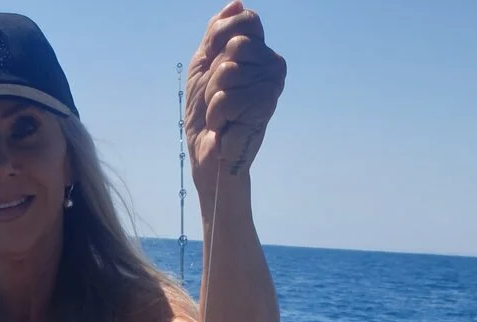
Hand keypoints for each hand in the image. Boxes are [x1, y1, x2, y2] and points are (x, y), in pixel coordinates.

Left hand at [186, 3, 285, 198]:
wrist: (207, 152)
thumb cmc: (205, 112)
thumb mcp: (204, 63)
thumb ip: (217, 33)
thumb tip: (237, 2)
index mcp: (259, 51)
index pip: (245, 20)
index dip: (219, 40)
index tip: (212, 64)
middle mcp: (271, 64)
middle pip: (236, 46)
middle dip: (214, 74)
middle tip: (218, 96)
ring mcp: (272, 84)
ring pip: (229, 71)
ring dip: (214, 96)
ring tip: (222, 113)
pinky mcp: (266, 106)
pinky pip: (228, 97)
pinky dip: (218, 113)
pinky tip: (226, 126)